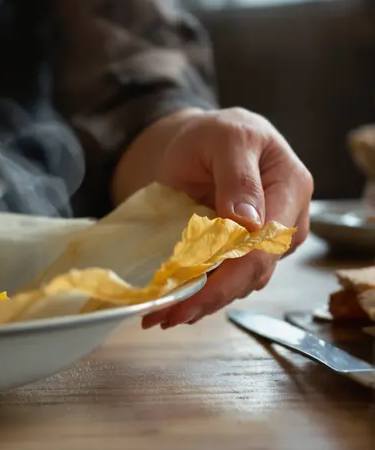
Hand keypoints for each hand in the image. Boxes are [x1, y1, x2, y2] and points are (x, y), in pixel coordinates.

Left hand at [137, 108, 311, 328]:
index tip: (188, 295)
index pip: (264, 244)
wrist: (203, 140)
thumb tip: (250, 224)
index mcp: (290, 188)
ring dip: (200, 303)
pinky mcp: (245, 253)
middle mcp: (287, 222)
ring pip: (239, 283)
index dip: (228, 274)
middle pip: (252, 272)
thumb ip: (238, 177)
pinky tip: (171, 306)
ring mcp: (268, 242)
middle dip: (208, 298)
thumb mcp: (225, 139)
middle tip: (162, 316)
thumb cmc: (217, 134)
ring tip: (158, 315)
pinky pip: (226, 280)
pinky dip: (199, 295)